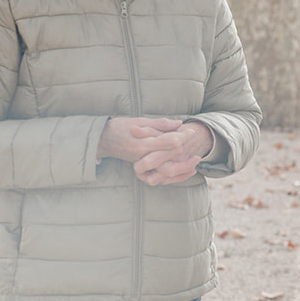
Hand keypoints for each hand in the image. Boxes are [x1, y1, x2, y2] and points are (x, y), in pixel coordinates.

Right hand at [98, 117, 212, 185]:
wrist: (103, 140)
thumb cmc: (121, 127)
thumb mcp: (139, 121)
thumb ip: (159, 124)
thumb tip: (179, 124)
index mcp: (142, 143)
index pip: (168, 141)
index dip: (183, 135)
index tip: (191, 130)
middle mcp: (142, 157)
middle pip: (169, 160)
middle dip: (186, 151)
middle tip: (195, 143)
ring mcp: (142, 166)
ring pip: (166, 173)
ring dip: (183, 168)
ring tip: (196, 159)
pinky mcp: (142, 172)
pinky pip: (161, 179)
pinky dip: (176, 177)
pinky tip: (188, 171)